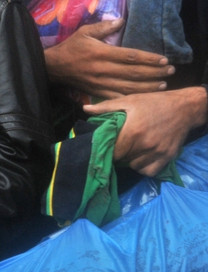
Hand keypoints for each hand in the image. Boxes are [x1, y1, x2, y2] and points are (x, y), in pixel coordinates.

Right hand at [44, 20, 173, 98]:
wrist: (53, 67)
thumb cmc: (70, 48)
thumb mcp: (84, 32)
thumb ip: (103, 26)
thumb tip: (121, 20)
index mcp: (102, 53)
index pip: (130, 56)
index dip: (148, 59)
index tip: (163, 59)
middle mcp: (103, 70)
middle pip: (133, 73)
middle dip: (154, 73)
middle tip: (170, 71)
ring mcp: (100, 83)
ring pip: (128, 87)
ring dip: (147, 87)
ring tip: (162, 85)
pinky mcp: (96, 92)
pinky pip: (116, 97)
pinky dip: (131, 98)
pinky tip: (143, 98)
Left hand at [83, 86, 207, 175]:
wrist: (185, 107)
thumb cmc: (154, 103)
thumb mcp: (130, 100)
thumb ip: (106, 107)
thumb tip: (85, 110)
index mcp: (133, 131)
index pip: (112, 151)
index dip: (107, 150)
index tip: (106, 147)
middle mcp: (145, 144)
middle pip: (122, 160)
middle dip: (118, 154)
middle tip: (119, 146)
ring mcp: (157, 152)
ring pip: (134, 167)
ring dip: (130, 161)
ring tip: (132, 149)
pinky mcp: (167, 157)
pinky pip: (149, 171)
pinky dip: (144, 167)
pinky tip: (143, 156)